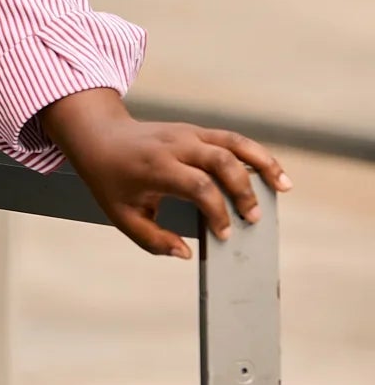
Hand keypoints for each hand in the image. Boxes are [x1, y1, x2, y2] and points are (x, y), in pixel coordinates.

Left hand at [38, 88, 292, 259]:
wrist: (99, 137)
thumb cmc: (110, 180)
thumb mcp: (120, 215)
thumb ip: (152, 240)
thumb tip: (186, 254)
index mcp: (156, 166)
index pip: (198, 185)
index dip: (217, 211)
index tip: (224, 234)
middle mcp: (176, 145)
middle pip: (221, 160)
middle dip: (243, 190)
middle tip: (253, 219)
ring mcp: (189, 134)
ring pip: (233, 142)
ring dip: (262, 163)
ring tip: (285, 187)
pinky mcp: (197, 131)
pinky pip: (231, 139)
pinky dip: (255, 153)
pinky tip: (273, 172)